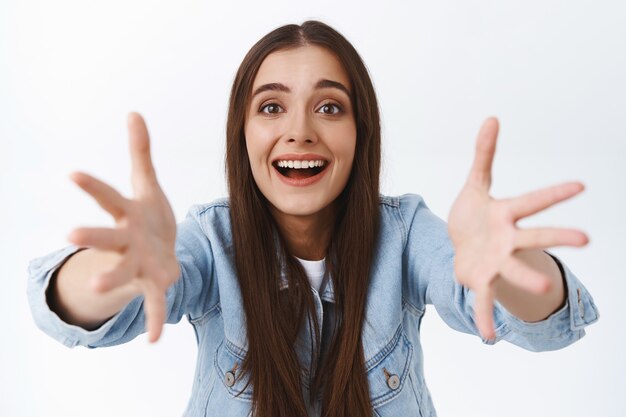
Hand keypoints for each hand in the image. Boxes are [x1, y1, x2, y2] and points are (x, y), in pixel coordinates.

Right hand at [67, 112, 177, 342]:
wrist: (158, 252)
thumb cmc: (148, 217)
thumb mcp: (147, 184)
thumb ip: (141, 152)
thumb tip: (134, 112)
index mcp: (127, 214)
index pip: (108, 196)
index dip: (92, 185)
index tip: (72, 172)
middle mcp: (127, 240)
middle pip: (108, 236)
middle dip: (92, 236)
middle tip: (70, 235)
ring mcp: (139, 263)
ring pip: (124, 270)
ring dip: (113, 277)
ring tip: (101, 285)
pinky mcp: (156, 282)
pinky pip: (154, 302)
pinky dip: (153, 319)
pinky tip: (152, 340)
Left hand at [448, 117, 587, 339]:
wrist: (461, 245)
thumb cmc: (474, 215)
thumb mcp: (476, 183)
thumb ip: (484, 154)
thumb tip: (491, 117)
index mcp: (506, 213)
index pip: (533, 201)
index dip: (555, 193)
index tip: (580, 186)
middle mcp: (506, 239)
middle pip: (533, 237)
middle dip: (557, 237)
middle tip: (586, 240)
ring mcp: (495, 262)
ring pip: (513, 270)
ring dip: (527, 277)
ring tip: (544, 287)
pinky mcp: (479, 279)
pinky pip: (483, 299)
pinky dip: (485, 317)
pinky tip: (488, 336)